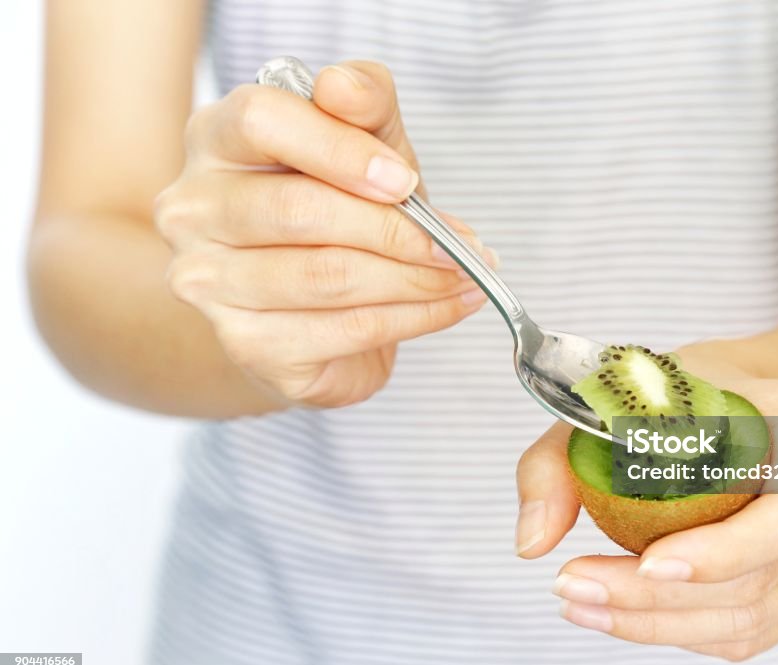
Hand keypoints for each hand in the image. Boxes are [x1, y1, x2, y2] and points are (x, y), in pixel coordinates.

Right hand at [154, 61, 496, 407]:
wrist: (312, 310)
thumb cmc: (338, 212)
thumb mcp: (365, 145)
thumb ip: (365, 105)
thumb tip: (344, 87)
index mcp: (215, 138)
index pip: (261, 121)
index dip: (341, 149)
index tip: (404, 181)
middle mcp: (193, 209)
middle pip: (299, 210)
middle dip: (396, 230)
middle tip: (458, 244)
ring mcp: (210, 282)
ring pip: (328, 277)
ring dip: (415, 279)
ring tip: (462, 274)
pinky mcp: (248, 344)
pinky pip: (345, 330)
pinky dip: (412, 318)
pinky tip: (444, 305)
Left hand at [515, 367, 777, 661]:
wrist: (749, 394)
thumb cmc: (688, 391)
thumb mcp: (617, 397)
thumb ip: (561, 459)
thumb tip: (532, 542)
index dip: (720, 551)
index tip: (644, 563)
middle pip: (758, 576)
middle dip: (658, 598)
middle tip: (576, 587)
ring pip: (751, 617)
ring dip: (658, 624)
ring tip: (582, 604)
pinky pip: (750, 632)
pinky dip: (682, 632)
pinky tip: (622, 615)